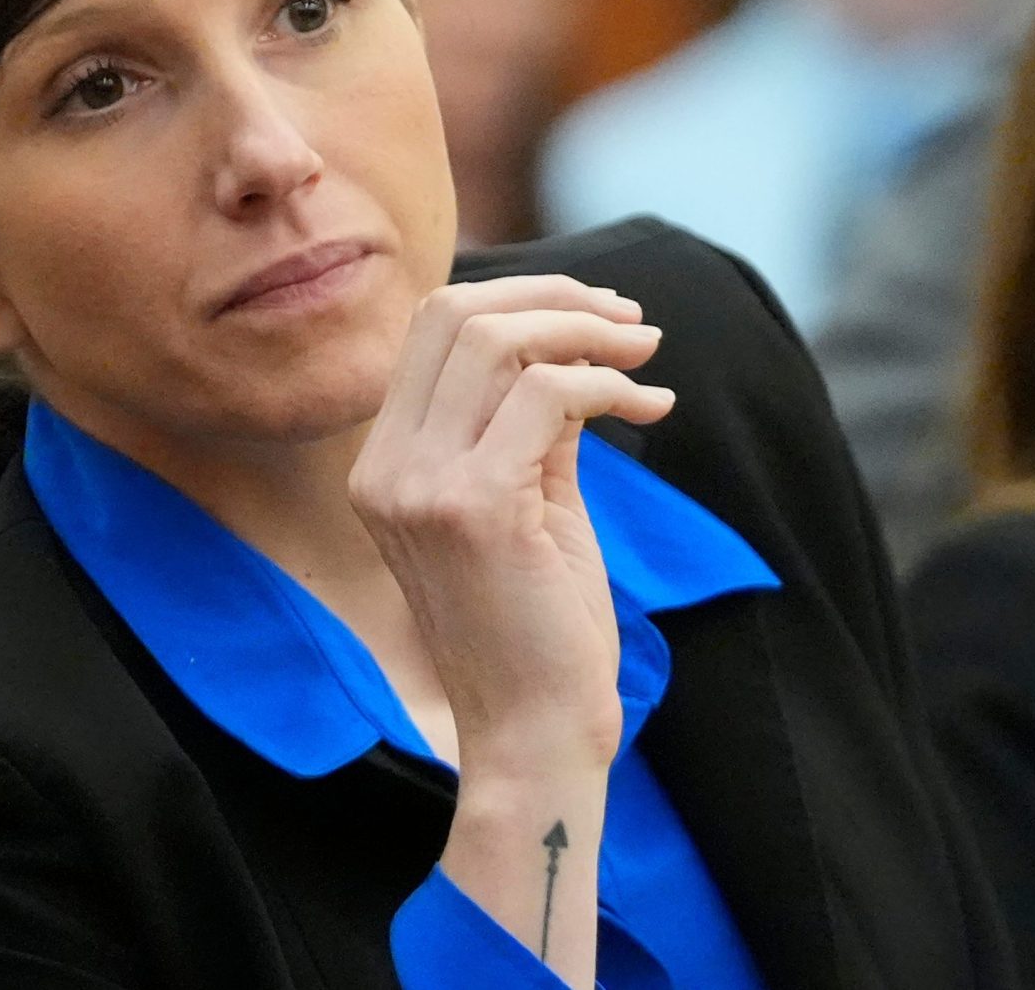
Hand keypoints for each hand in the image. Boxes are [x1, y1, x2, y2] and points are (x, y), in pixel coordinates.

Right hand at [348, 275, 672, 772]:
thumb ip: (532, 423)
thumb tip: (576, 344)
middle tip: (633, 324)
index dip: (519, 299)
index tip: (597, 317)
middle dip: (558, 299)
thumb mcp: (527, 501)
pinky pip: (547, 394)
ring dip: (590, 333)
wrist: (535, 735)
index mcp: (384, 463)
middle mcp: (385, 467)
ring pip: (498, 340)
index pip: (432, 327)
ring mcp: (418, 485)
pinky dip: (609, 384)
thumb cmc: (539, 629)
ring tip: (648, 357)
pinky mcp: (472, 506)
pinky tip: (651, 411)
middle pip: (456, 313)